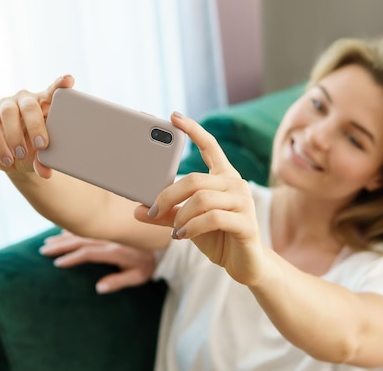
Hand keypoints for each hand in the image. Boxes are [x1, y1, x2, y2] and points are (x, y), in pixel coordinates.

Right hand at [0, 75, 74, 178]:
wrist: (17, 157)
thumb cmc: (38, 149)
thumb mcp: (45, 154)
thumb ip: (46, 160)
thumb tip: (45, 172)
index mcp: (46, 103)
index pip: (54, 90)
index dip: (60, 84)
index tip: (69, 80)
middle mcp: (25, 99)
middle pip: (28, 105)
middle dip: (35, 125)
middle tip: (42, 145)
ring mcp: (4, 105)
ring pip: (7, 114)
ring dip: (13, 138)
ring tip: (19, 157)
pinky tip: (5, 161)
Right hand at [40, 229, 156, 293]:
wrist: (164, 244)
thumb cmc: (149, 264)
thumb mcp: (138, 277)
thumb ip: (119, 281)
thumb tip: (98, 288)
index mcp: (115, 251)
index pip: (88, 253)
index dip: (71, 258)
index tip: (56, 264)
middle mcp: (111, 239)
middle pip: (81, 240)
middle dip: (61, 245)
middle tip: (43, 250)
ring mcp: (110, 233)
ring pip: (83, 233)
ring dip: (64, 237)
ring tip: (48, 242)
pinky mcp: (111, 229)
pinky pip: (90, 227)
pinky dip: (76, 228)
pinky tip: (63, 230)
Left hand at [135, 112, 266, 285]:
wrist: (245, 264)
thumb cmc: (217, 238)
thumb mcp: (187, 224)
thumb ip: (166, 215)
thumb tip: (137, 209)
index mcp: (224, 178)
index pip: (210, 147)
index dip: (193, 131)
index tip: (174, 117)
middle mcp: (236, 185)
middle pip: (196, 179)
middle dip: (169, 195)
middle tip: (152, 210)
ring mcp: (244, 203)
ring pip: (203, 198)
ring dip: (181, 215)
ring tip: (174, 230)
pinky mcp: (246, 223)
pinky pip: (213, 218)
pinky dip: (193, 227)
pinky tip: (183, 236)